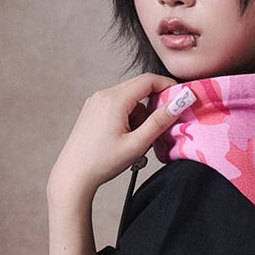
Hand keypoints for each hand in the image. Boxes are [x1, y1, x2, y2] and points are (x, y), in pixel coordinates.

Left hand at [47, 73, 191, 202]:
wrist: (73, 175)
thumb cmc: (103, 162)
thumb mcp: (137, 144)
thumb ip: (160, 121)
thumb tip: (180, 102)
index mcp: (114, 100)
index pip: (149, 80)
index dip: (168, 87)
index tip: (180, 100)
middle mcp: (103, 95)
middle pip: (139, 87)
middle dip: (154, 104)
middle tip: (160, 127)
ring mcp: (96, 101)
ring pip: (130, 99)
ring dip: (140, 115)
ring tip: (136, 140)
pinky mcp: (92, 110)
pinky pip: (118, 105)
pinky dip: (128, 117)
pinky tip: (125, 137)